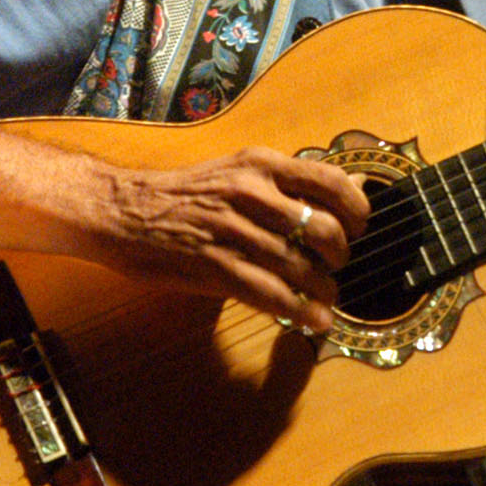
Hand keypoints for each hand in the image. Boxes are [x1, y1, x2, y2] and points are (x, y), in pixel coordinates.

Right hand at [97, 146, 371, 332]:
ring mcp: (233, 230)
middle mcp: (252, 193)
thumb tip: (348, 193)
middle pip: (324, 230)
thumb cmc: (185, 194)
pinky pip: (272, 293)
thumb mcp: (239, 171)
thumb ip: (289, 184)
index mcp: (261, 165)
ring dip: (323, 290)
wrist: (124, 211)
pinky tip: (313, 320)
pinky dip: (300, 311)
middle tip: (336, 267)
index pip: (330, 181)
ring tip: (326, 299)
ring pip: (301, 267)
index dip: (356, 210)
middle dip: (340, 257)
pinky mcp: (215, 266)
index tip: (360, 228)